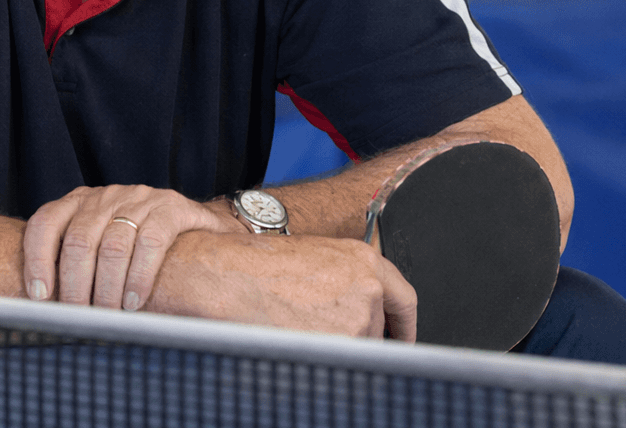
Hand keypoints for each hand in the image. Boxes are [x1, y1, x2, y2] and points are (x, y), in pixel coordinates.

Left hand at [22, 185, 241, 310]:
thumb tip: (42, 313)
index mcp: (79, 203)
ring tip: (107, 315)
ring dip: (107, 287)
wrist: (198, 228)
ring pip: (113, 245)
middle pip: (78, 240)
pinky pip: (151, 242)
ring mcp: (139, 199)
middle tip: (77, 317)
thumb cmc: (139, 248)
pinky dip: (139, 276)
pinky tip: (134, 301)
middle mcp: (105, 197)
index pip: (45, 223)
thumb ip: (74, 267)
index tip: (39, 297)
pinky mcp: (171, 208)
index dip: (36, 260)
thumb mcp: (101, 246)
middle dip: (74, 285)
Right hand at [154, 234, 417, 340]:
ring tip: (293, 331)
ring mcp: (356, 317)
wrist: (221, 273)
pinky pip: (338, 367)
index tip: (398, 339)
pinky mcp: (337, 344)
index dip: (402, 325)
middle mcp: (368, 286)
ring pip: (356, 352)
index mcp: (363, 259)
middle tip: (327, 341)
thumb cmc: (255, 265)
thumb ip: (346, 284)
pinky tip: (290, 342)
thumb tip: (360, 314)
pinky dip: (318, 363)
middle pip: (377, 333)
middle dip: (357, 341)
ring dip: (332, 352)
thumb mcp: (314, 260)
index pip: (403, 299)